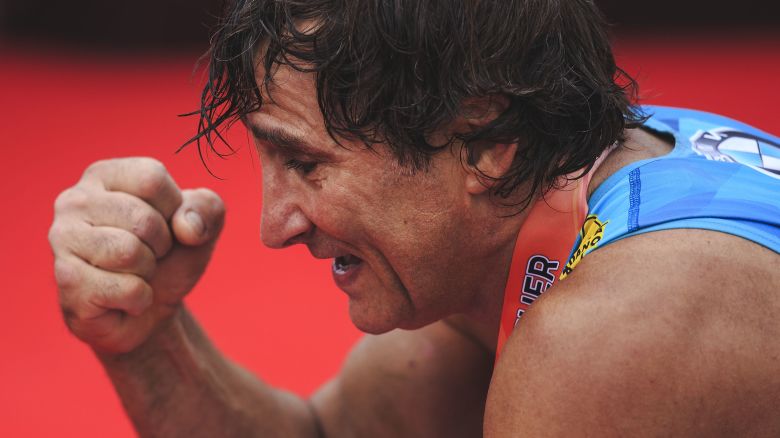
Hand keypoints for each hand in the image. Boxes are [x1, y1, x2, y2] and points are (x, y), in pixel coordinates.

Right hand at [49, 157, 224, 353]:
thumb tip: (187, 227)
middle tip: (150, 255)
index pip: (151, 178)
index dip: (173, 209)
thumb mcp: (201, 227)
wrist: (150, 311)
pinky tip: (123, 297)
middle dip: (161, 246)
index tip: (165, 225)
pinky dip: (139, 299)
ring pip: (128, 252)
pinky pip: (125, 289)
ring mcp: (63, 240)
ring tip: (135, 273)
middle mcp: (75, 201)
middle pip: (142, 219)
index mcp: (105, 175)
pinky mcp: (66, 280)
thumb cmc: (170, 258)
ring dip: (147, 272)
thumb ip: (208, 209)